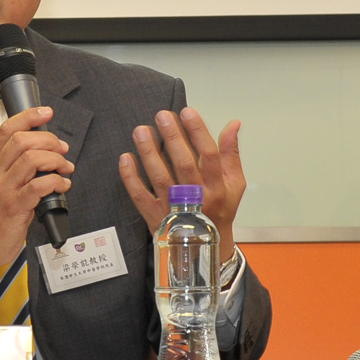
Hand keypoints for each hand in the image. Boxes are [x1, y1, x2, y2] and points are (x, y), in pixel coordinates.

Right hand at [0, 105, 72, 282]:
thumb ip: (16, 167)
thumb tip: (44, 151)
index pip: (7, 130)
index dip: (28, 116)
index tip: (46, 112)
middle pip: (22, 141)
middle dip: (49, 140)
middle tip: (62, 149)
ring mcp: (4, 189)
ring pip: (32, 159)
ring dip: (55, 160)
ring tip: (65, 167)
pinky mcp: (15, 207)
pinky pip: (39, 186)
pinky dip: (56, 182)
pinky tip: (63, 185)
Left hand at [118, 109, 245, 246]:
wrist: (206, 247)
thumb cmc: (221, 209)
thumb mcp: (234, 184)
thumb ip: (231, 153)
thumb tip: (233, 123)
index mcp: (217, 187)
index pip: (209, 155)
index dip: (198, 132)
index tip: (187, 111)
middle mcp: (196, 198)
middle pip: (184, 164)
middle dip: (173, 138)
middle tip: (162, 115)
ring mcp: (174, 208)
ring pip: (160, 178)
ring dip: (149, 153)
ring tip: (141, 130)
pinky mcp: (155, 217)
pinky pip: (140, 196)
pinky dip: (131, 178)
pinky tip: (126, 158)